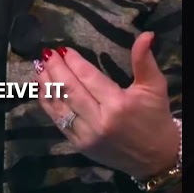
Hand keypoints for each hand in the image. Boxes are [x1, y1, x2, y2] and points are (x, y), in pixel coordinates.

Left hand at [34, 32, 178, 180]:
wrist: (156, 158)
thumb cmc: (155, 118)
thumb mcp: (155, 87)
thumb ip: (144, 60)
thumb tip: (146, 34)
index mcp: (117, 105)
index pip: (88, 78)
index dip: (73, 62)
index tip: (63, 49)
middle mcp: (98, 121)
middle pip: (69, 90)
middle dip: (55, 70)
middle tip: (46, 54)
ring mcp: (86, 136)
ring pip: (59, 107)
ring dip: (46, 86)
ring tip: (38, 67)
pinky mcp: (79, 145)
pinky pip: (58, 122)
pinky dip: (47, 104)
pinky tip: (41, 90)